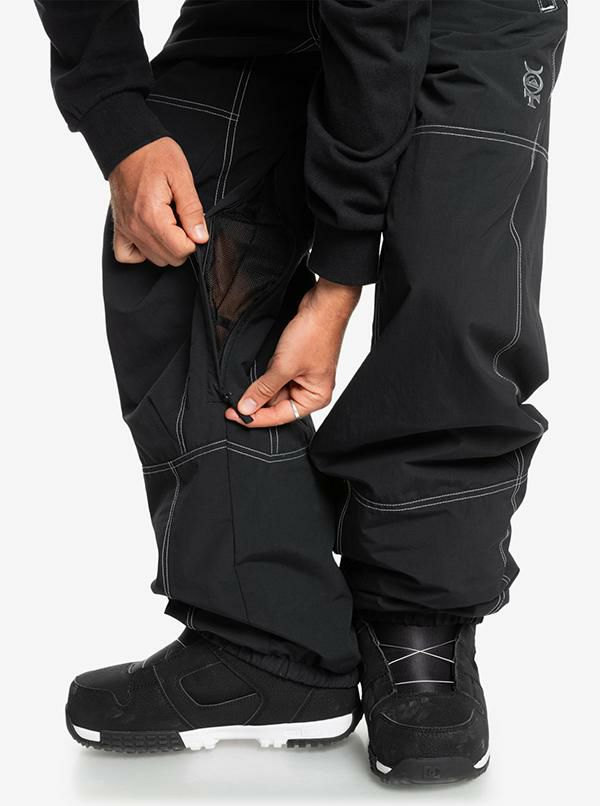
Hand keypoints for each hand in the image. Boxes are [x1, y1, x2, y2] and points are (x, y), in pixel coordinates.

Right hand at [108, 137, 208, 266]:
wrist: (127, 144)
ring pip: (153, 259)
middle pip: (169, 259)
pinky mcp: (119, 227)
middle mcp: (136, 227)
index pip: (181, 250)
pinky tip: (151, 237)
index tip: (192, 223)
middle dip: (182, 244)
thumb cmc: (155, 155)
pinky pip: (126, 255)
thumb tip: (200, 236)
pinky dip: (141, 252)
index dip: (194, 240)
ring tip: (169, 224)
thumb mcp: (182, 177)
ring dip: (166, 247)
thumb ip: (192, 210)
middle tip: (182, 222)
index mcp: (153, 215)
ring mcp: (126, 229)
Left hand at [225, 279, 360, 426]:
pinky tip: (257, 371)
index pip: (281, 416)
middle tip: (234, 401)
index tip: (235, 415)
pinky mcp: (297, 364)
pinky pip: (277, 376)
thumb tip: (247, 407)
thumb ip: (264, 389)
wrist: (322, 305)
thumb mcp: (283, 366)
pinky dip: (266, 376)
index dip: (256, 418)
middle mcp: (311, 390)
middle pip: (278, 405)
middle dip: (258, 401)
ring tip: (247, 382)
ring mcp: (304, 376)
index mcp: (315, 398)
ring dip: (261, 387)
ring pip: (275, 390)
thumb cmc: (314, 334)